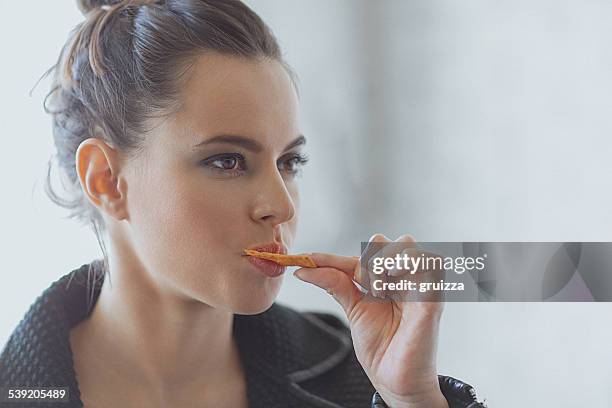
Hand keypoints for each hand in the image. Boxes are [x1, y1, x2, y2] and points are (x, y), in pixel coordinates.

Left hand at [294, 234, 447, 407]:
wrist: (393, 379)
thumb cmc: (380, 347)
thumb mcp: (353, 309)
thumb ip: (335, 284)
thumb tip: (303, 270)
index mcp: (386, 280)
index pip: (361, 255)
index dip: (333, 257)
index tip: (307, 261)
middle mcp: (404, 278)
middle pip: (386, 242)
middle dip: (367, 258)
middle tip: (362, 285)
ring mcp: (420, 285)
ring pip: (407, 244)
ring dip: (385, 260)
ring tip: (378, 288)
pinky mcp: (433, 297)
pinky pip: (430, 264)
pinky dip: (408, 264)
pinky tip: (393, 281)